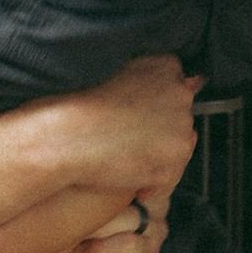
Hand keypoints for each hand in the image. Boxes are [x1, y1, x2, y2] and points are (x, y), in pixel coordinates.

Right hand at [82, 56, 200, 196]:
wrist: (64, 134)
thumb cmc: (78, 102)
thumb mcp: (118, 69)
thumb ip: (149, 75)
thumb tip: (188, 81)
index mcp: (166, 67)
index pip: (179, 89)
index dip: (157, 110)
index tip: (139, 119)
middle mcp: (180, 96)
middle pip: (180, 121)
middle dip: (160, 133)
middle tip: (127, 139)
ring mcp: (179, 131)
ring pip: (177, 151)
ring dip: (156, 158)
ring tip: (123, 157)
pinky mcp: (170, 165)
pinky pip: (169, 181)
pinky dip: (152, 186)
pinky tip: (130, 179)